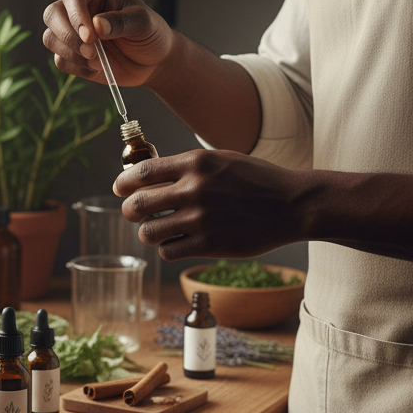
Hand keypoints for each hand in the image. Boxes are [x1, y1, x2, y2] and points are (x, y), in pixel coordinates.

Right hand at [42, 0, 177, 86]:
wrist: (152, 62)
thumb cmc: (150, 34)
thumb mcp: (143, 24)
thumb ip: (121, 22)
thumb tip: (97, 24)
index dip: (76, 15)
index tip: (90, 36)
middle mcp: (78, 8)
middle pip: (52, 15)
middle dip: (68, 36)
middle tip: (91, 52)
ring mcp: (71, 32)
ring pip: (50, 38)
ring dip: (71, 54)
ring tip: (99, 62)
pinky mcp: (70, 54)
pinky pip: (60, 61)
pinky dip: (77, 68)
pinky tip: (96, 68)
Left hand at [114, 149, 307, 260]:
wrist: (293, 205)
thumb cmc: (256, 181)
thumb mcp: (220, 160)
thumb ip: (186, 167)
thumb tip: (147, 178)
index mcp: (195, 163)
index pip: (141, 173)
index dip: (123, 183)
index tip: (120, 189)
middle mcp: (194, 189)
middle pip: (136, 205)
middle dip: (130, 211)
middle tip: (136, 213)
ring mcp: (200, 219)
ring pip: (148, 233)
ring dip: (149, 233)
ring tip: (159, 230)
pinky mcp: (208, 245)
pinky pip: (168, 252)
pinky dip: (168, 249)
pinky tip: (179, 243)